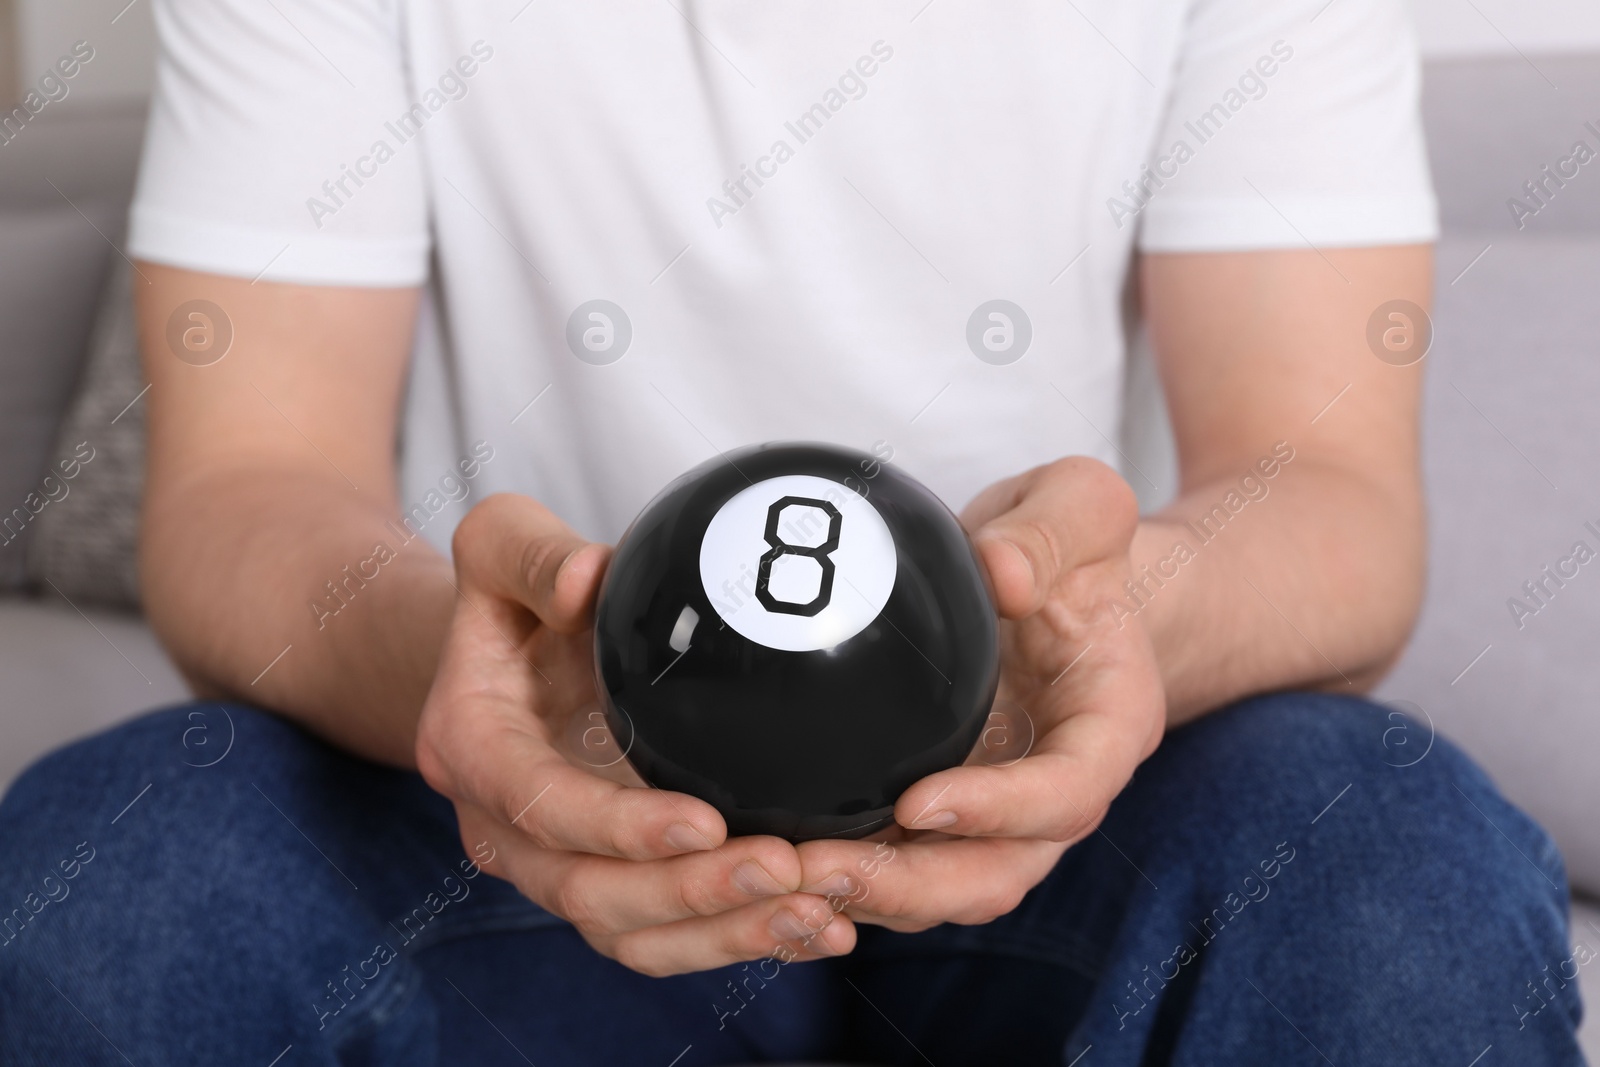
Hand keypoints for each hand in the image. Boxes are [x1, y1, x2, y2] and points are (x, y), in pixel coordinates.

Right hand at [415, 494, 854, 974]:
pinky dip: (737, 940)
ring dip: (726, 934)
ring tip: (819, 915)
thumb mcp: (500, 544)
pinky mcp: (609, 887)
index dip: (618, 827)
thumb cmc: (512, 596)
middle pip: (590, 893)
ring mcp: (555, 870)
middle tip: (787, 869)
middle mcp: (504, 829)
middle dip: (691, 893)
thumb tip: (584, 580)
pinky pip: (666, 939)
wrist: (504, 661)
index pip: (539, 806)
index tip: (705, 820)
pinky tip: (818, 926)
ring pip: (633, 937)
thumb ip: (531, 553)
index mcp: (474, 749)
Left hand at [796, 458, 1165, 931]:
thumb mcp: (1080, 504)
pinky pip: (898, 862)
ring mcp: (998, 812)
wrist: (1054, 581)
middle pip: (998, 873)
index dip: (1000, 812)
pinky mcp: (943, 812)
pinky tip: (770, 855)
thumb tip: (1000, 575)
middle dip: (911, 886)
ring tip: (780, 874)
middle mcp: (1057, 789)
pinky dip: (843, 870)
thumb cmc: (1068, 544)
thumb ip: (1053, 529)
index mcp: (1108, 726)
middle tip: (822, 867)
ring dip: (865, 893)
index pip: (1068, 793)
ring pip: (942, 889)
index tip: (920, 802)